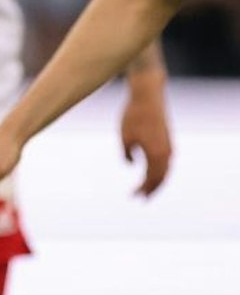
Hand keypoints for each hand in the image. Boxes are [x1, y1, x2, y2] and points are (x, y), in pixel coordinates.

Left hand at [120, 71, 171, 195]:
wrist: (148, 95)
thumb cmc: (133, 115)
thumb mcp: (125, 137)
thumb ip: (128, 154)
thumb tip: (132, 164)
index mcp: (156, 154)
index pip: (151, 178)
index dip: (143, 189)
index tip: (134, 196)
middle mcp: (166, 152)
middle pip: (161, 178)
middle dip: (151, 189)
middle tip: (141, 199)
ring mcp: (169, 146)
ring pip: (165, 170)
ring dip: (157, 181)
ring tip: (146, 190)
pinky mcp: (167, 140)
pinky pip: (166, 161)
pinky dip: (160, 170)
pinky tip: (152, 173)